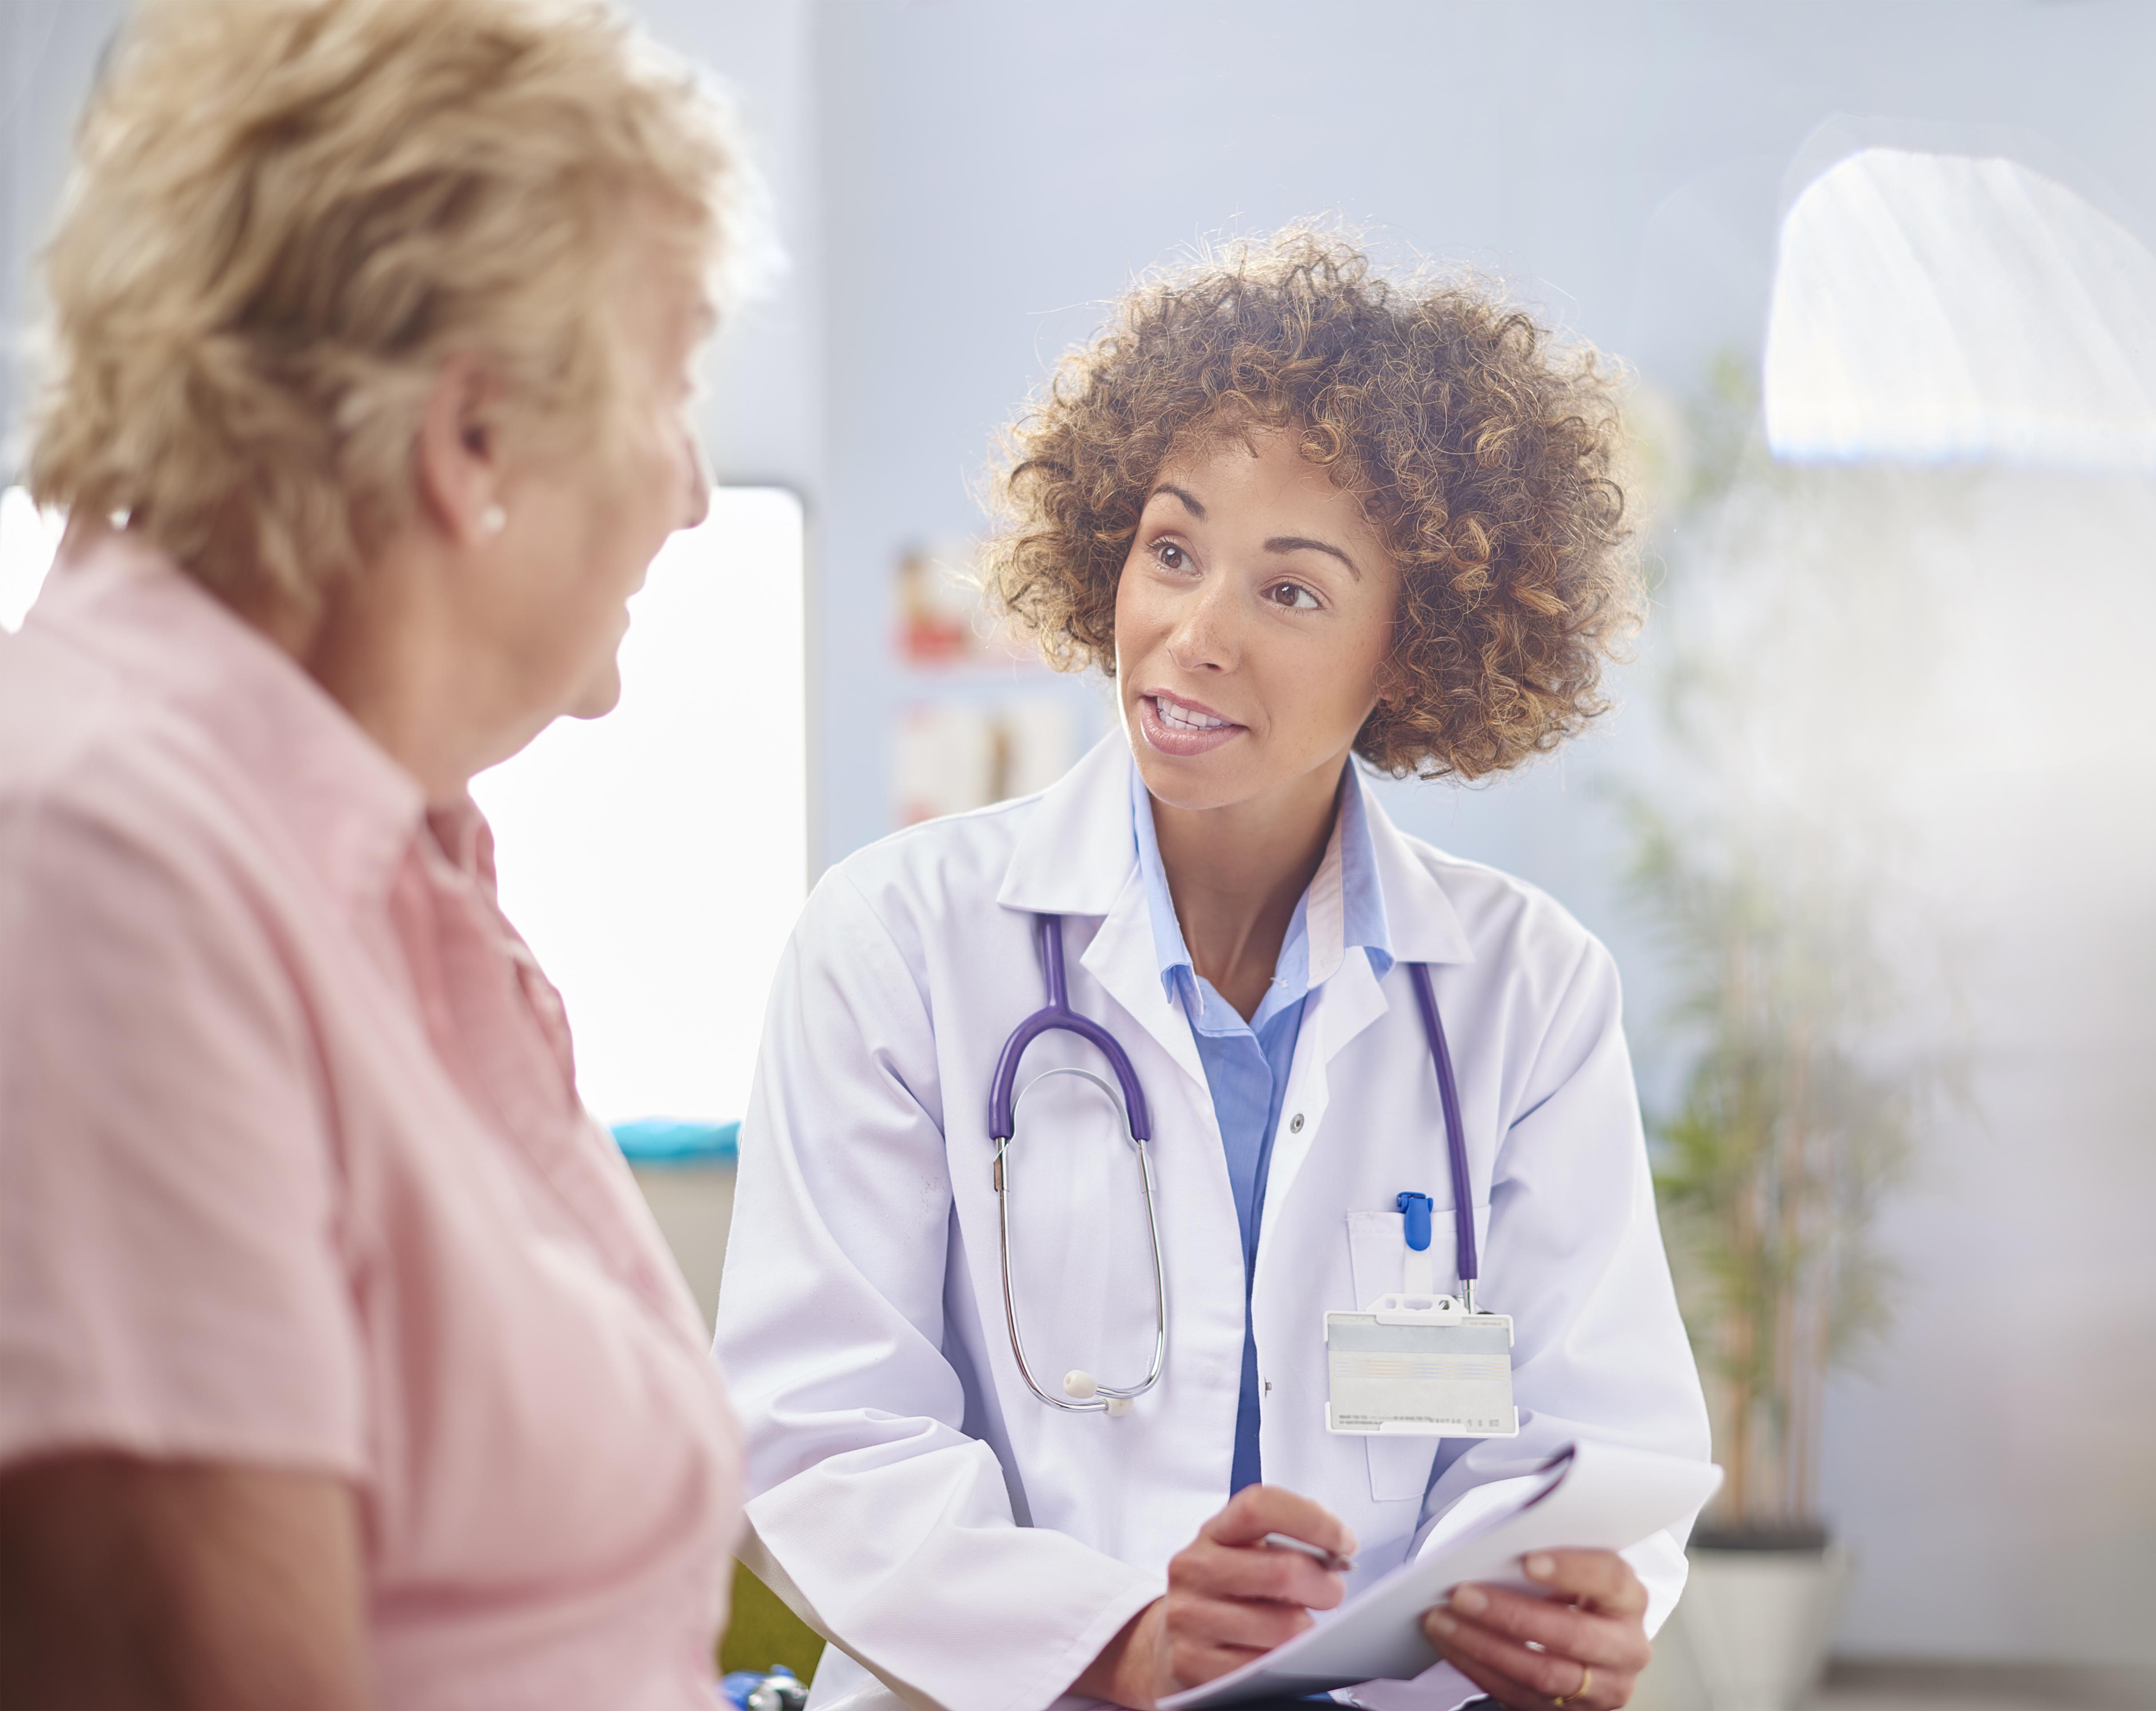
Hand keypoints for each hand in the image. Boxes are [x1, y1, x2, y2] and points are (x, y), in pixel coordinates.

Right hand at [1073, 1484, 1356, 1708]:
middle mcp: (1194, 1568)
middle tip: (1330, 1593)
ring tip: (1297, 1628)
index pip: (1261, 1506)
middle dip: (1326, 1587)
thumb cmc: (1226, 1594)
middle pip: (1284, 1571)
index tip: (1345, 1542)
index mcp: (1214, 1532)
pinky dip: (1284, 1665)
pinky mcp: (1190, 1664)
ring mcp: (1188, 1617)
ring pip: (1284, 1626)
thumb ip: (1287, 1543)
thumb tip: (1339, 1549)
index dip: (1313, 1520)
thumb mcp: (1245, 1554)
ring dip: (1307, 1632)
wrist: (1168, 1643)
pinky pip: (1264, 1667)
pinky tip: (1275, 1656)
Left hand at [1421, 1549, 1650, 1709]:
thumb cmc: (1569, 1591)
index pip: (1609, 1579)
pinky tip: (1450, 1644)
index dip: (1570, 1569)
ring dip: (1483, 1645)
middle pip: (1571, 1634)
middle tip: (1462, 1594)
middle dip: (1509, 1614)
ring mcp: (1603, 1687)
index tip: (1526, 1560)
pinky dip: (1477, 1667)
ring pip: (1542, 1673)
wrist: (1586, 1641)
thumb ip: (1545, 1558)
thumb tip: (1492, 1551)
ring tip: (1442, 1619)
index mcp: (1628, 1599)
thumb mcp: (1569, 1569)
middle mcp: (1625, 1648)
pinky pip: (1519, 1694)